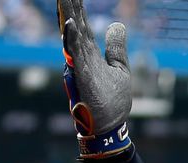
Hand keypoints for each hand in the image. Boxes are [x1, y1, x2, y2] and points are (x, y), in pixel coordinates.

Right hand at [57, 0, 132, 158]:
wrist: (109, 127)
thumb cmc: (111, 100)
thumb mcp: (119, 68)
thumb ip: (116, 47)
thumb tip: (117, 24)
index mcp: (90, 53)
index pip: (82, 24)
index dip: (76, 6)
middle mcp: (82, 57)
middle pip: (75, 24)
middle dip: (69, 5)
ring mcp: (81, 66)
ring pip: (73, 35)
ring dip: (68, 16)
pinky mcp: (84, 77)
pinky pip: (76, 56)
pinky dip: (72, 40)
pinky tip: (70, 24)